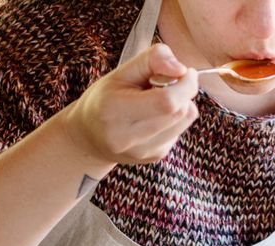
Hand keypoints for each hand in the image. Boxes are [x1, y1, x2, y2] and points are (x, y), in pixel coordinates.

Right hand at [61, 43, 199, 166]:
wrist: (89, 137)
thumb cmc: (104, 99)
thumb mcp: (120, 72)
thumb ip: (151, 60)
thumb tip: (181, 68)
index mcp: (116, 111)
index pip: (167, 101)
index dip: (185, 84)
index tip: (185, 72)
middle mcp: (130, 137)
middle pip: (180, 111)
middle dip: (183, 91)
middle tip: (166, 82)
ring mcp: (144, 151)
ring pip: (185, 121)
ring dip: (181, 104)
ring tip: (157, 100)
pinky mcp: (155, 156)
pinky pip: (180, 130)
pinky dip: (174, 118)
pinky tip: (154, 116)